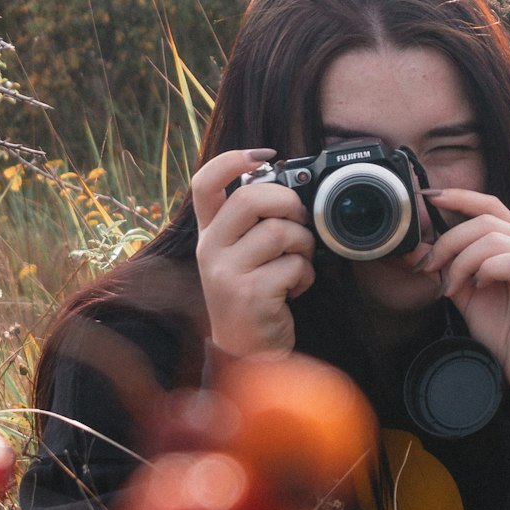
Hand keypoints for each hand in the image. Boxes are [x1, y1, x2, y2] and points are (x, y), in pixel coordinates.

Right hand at [192, 150, 315, 357]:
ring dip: (304, 244)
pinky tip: (296, 288)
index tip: (265, 157)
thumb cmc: (252, 298)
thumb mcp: (240, 258)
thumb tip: (289, 188)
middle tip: (300, 219)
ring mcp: (227, 272)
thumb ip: (253, 225)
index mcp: (208, 234)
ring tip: (299, 262)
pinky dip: (305, 275)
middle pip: (251, 198)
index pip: (204, 182)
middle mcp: (210, 250)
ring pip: (279, 232)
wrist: (246, 352)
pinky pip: (293, 265)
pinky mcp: (250, 294)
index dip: (233, 159)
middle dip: (288, 202)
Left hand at [411, 190, 509, 424]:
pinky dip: (487, 269)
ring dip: (463, 260)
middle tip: (430, 268)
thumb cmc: (505, 336)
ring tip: (451, 287)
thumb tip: (415, 251)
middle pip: (487, 220)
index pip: (491, 207)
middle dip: (449, 240)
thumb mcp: (466, 298)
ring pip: (497, 239)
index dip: (460, 197)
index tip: (428, 199)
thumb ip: (447, 271)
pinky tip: (477, 287)